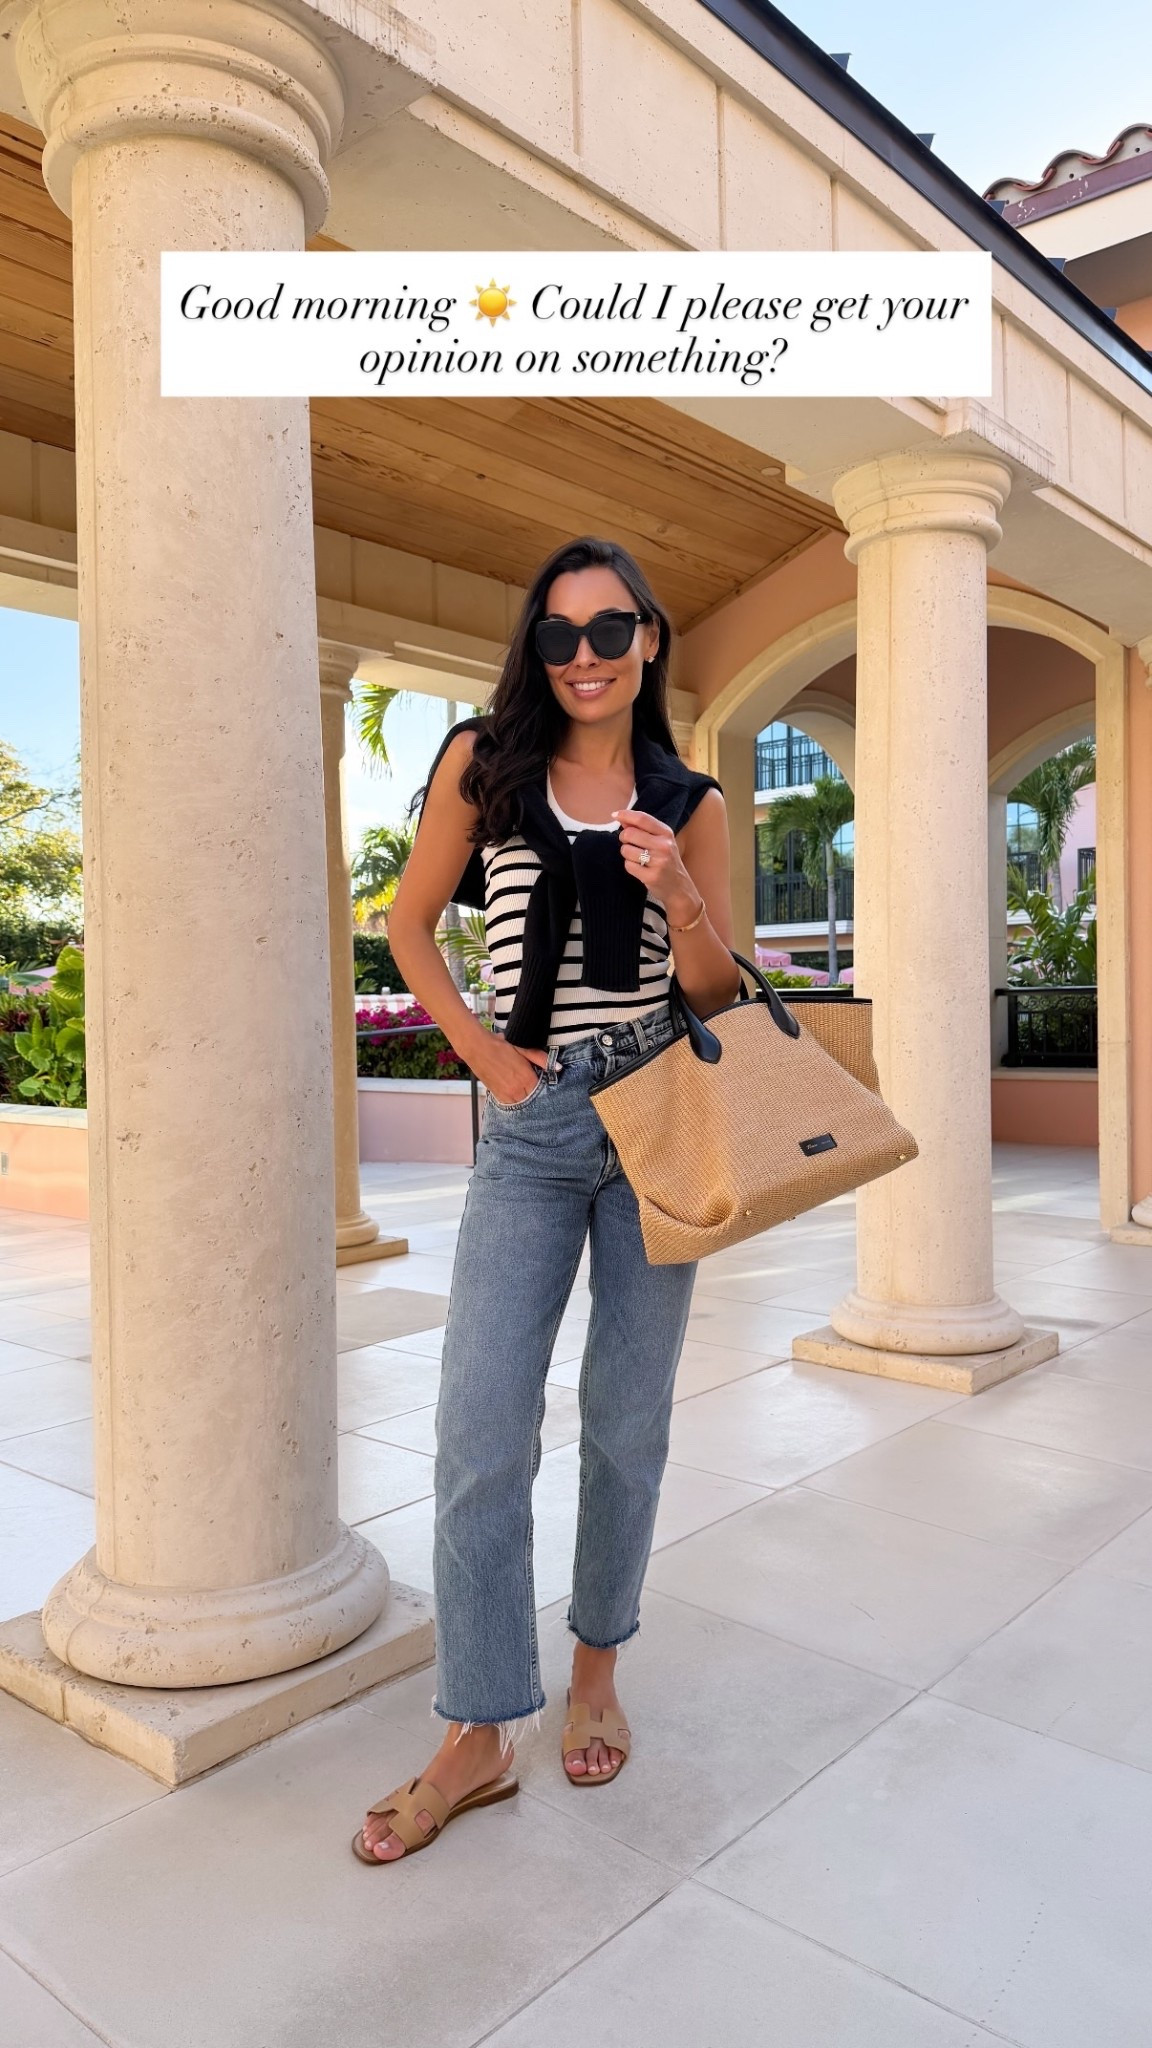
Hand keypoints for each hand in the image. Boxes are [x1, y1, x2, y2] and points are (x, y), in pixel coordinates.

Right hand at [477, 1037, 547, 1107]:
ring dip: (526, 1099)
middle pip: (534, 1100)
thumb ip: (541, 1059)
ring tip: (525, 1090)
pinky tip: (516, 1093)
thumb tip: (558, 1067)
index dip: (545, 1088)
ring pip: (522, 1104)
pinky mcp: (497, 1096)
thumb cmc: (501, 1045)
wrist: (477, 1048)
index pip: (543, 1091)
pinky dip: (515, 1101)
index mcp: (527, 1078)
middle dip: (536, 1096)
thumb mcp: (523, 1049)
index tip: (546, 1085)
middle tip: (536, 1089)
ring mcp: (507, 1095)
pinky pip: (511, 1105)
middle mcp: (518, 1090)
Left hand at [615, 809, 702, 923]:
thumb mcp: (660, 841)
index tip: (615, 815)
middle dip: (624, 838)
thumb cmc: (667, 861)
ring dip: (626, 854)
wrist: (679, 888)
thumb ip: (642, 829)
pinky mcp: (652, 876)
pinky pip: (628, 866)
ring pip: (626, 850)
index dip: (625, 815)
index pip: (642, 818)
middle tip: (629, 843)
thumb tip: (622, 818)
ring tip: (637, 858)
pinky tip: (640, 869)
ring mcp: (659, 861)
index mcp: (666, 833)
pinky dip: (630, 866)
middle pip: (630, 833)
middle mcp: (664, 845)